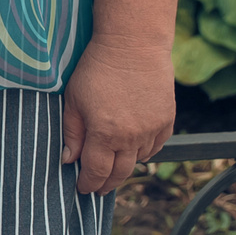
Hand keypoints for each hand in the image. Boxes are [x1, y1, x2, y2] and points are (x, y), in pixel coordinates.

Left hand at [60, 35, 176, 193]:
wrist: (133, 45)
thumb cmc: (97, 68)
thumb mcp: (74, 99)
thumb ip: (72, 133)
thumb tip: (68, 160)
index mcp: (104, 133)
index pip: (96, 171)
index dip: (88, 183)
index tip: (82, 189)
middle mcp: (131, 137)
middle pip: (119, 173)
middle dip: (106, 184)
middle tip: (97, 189)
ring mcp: (152, 130)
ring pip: (138, 161)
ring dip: (124, 168)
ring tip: (112, 168)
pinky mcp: (167, 121)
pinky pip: (155, 148)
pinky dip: (143, 153)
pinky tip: (132, 150)